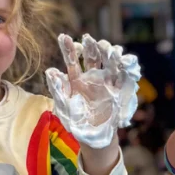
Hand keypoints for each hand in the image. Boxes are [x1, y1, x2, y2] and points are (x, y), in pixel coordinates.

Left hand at [45, 34, 140, 149]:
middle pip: (92, 57)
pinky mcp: (119, 91)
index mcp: (77, 80)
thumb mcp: (63, 106)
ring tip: (109, 48)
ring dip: (109, 53)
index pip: (73, 60)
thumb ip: (57, 89)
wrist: (93, 138)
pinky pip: (123, 76)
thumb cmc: (75, 123)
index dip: (69, 49)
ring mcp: (107, 83)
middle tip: (88, 39)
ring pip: (109, 63)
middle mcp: (92, 78)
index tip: (64, 37)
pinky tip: (124, 59)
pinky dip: (125, 67)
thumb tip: (49, 70)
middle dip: (91, 46)